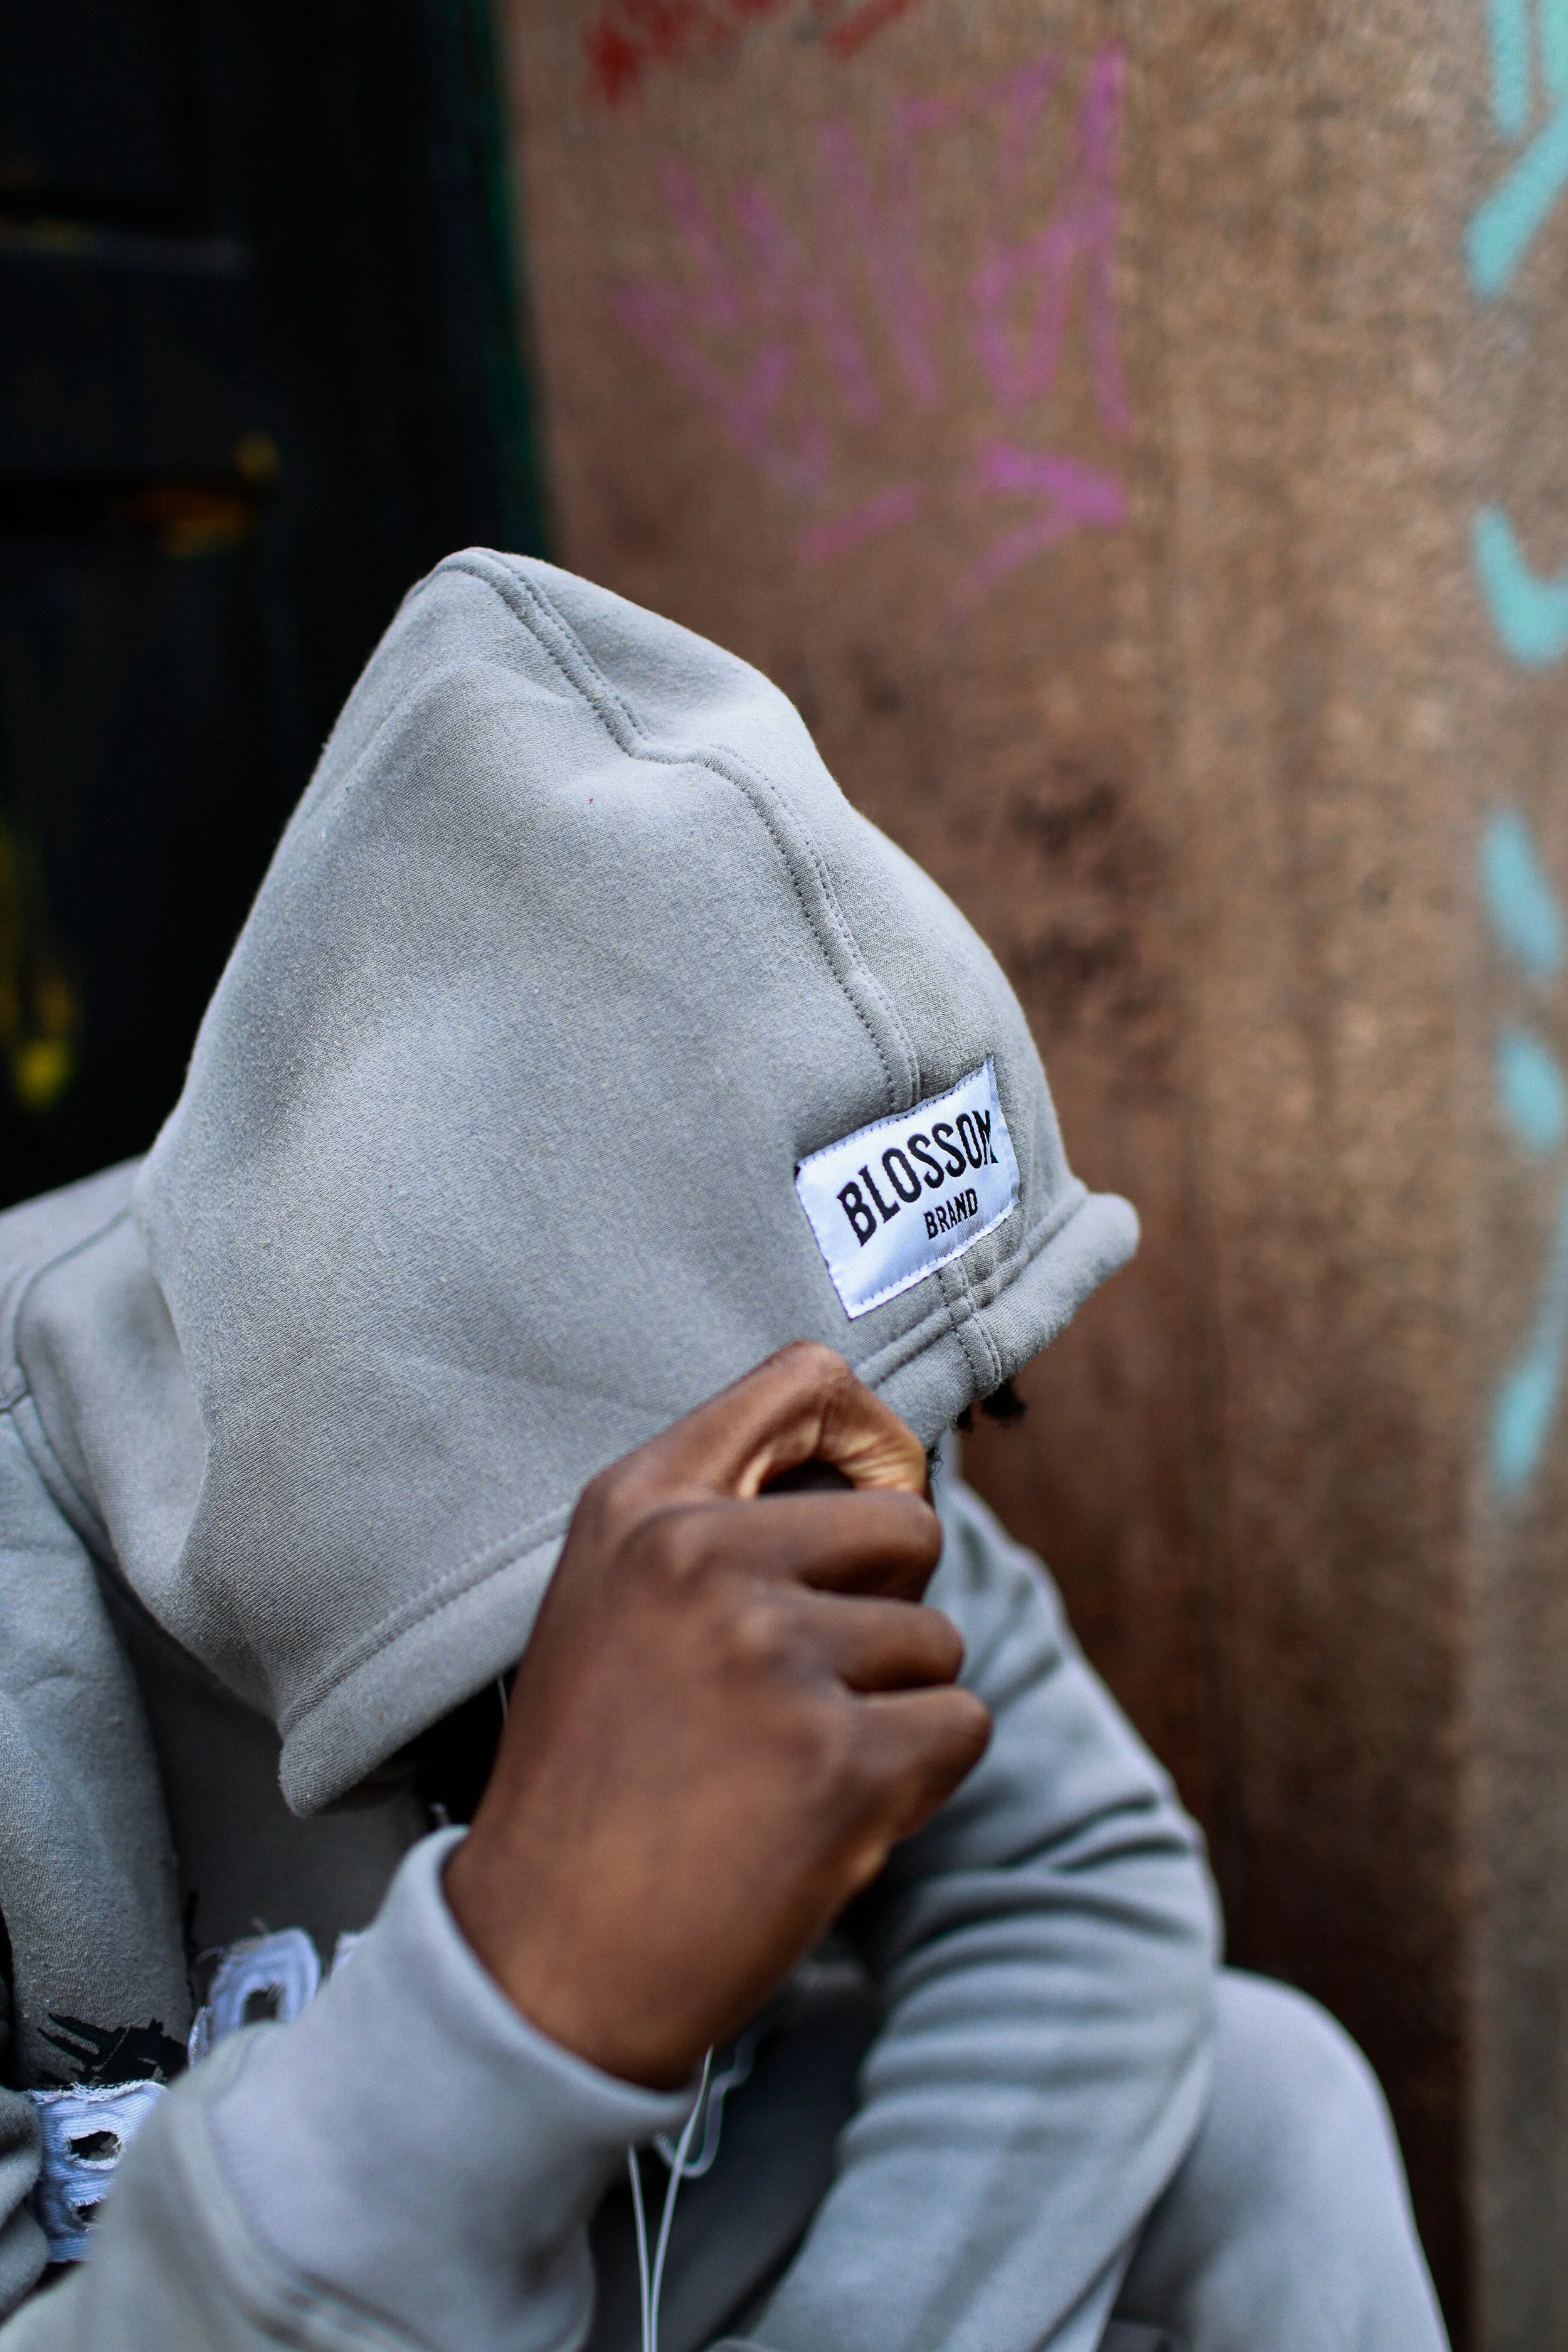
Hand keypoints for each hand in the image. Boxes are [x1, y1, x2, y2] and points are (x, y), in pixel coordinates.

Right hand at [444, 1342, 990, 2087]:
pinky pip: (961, 1728)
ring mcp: (773, 1658)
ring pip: (940, 1642)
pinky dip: (918, 1782)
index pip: (806, 1380)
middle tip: (809, 1690)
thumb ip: (719, 1522)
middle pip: (908, 1526)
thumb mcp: (609, 1604)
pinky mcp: (839, 1762)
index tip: (872, 1498)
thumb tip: (882, 1475)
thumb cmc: (592, 1781)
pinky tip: (823, 1820)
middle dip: (890, 1610)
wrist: (545, 1964)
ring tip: (787, 1770)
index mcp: (640, 1509)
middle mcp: (703, 1560)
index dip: (872, 1438)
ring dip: (894, 1711)